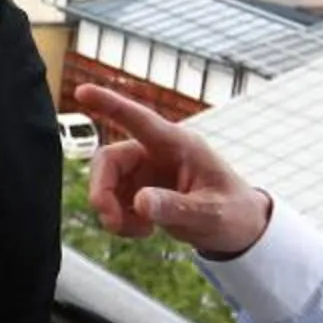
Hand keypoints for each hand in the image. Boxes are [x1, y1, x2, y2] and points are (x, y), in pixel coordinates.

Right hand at [76, 84, 272, 259]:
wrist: (240, 229)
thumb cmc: (234, 213)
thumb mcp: (211, 215)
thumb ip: (176, 208)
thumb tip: (140, 202)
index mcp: (179, 145)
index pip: (140, 120)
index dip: (110, 105)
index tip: (82, 92)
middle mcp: (157, 153)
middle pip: (109, 159)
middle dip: (102, 191)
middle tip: (112, 221)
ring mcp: (147, 171)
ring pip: (106, 182)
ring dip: (112, 210)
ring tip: (140, 231)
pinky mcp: (140, 190)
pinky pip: (114, 201)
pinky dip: (120, 220)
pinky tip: (144, 230)